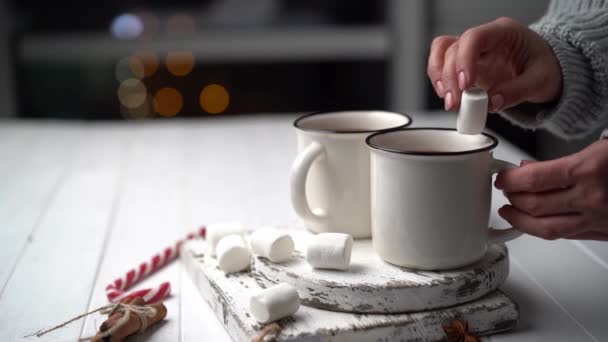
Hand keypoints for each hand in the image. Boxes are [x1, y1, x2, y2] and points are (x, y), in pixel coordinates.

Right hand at [427, 17, 561, 111]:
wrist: (544, 71)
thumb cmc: (546, 66)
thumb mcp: (542, 80)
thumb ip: (517, 91)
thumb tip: (492, 102)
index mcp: (504, 32)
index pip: (474, 38)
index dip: (464, 60)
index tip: (465, 85)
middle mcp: (483, 39)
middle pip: (453, 49)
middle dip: (450, 78)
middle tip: (456, 103)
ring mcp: (471, 52)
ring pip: (441, 54)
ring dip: (439, 78)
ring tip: (449, 101)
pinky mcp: (464, 66)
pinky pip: (442, 66)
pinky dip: (440, 81)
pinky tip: (447, 96)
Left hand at [495, 140, 607, 239]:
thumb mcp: (599, 150)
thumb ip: (561, 161)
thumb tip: (528, 169)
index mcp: (587, 170)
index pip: (533, 180)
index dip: (510, 180)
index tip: (502, 178)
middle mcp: (592, 198)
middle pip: (535, 206)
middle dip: (513, 199)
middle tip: (507, 192)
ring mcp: (598, 219)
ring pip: (547, 229)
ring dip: (521, 221)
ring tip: (511, 213)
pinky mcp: (605, 233)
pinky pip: (567, 236)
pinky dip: (546, 229)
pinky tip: (538, 223)